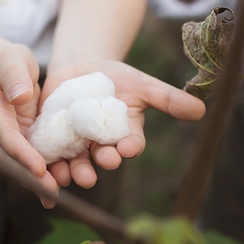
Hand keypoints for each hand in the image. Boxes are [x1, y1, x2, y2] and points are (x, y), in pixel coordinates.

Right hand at [0, 43, 59, 207]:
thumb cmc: (4, 58)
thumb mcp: (10, 57)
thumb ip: (14, 74)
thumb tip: (20, 97)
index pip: (4, 134)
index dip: (20, 152)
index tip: (38, 168)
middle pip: (8, 157)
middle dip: (28, 176)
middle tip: (50, 192)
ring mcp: (4, 136)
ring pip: (16, 163)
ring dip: (33, 181)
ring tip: (53, 197)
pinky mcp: (18, 138)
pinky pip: (27, 159)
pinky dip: (38, 174)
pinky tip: (54, 191)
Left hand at [40, 60, 205, 189]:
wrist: (82, 69)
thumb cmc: (117, 78)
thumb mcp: (142, 84)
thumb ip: (168, 99)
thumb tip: (202, 110)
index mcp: (126, 135)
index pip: (130, 144)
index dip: (129, 146)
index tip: (127, 147)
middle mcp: (102, 145)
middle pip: (103, 159)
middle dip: (102, 162)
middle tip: (102, 161)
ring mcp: (77, 145)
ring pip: (75, 164)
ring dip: (72, 172)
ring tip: (69, 174)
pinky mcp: (52, 140)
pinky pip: (49, 157)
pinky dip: (45, 167)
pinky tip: (40, 173)